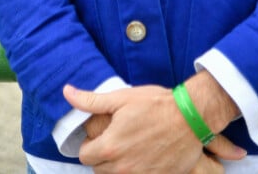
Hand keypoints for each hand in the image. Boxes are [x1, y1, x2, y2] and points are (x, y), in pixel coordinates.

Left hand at [63, 83, 244, 172]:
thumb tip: (67, 92)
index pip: (85, 155)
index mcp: (111, 146)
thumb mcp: (122, 98)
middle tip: (115, 139)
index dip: (90, 144)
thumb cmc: (156, 104)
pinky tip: (143, 156)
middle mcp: (122, 167)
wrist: (190, 117)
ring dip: (117, 165)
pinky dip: (136, 170)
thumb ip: (91, 100)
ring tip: (129, 147)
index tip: (100, 135)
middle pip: (99, 169)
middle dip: (102, 155)